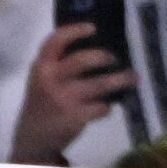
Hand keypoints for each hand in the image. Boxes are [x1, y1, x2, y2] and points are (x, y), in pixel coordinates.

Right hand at [10, 25, 137, 164]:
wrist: (33, 139)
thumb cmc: (43, 103)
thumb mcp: (42, 79)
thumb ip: (58, 64)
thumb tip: (96, 47)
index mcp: (41, 67)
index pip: (55, 41)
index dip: (75, 31)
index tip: (93, 28)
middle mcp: (51, 80)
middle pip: (82, 60)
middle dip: (103, 56)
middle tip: (114, 58)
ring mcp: (64, 99)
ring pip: (99, 84)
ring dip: (120, 80)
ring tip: (133, 77)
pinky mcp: (75, 117)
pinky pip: (100, 107)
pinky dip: (107, 107)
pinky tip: (106, 107)